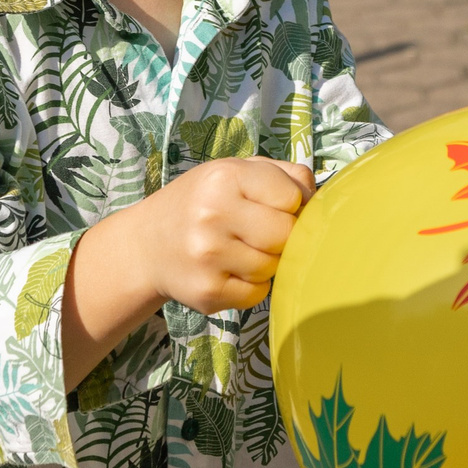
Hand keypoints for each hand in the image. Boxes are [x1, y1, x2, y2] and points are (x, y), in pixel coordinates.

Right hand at [129, 157, 316, 315]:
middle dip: (282, 236)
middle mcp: (213, 213)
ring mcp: (208, 256)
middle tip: (262, 233)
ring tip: (241, 250)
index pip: (292, 197)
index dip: (292, 204)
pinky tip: (229, 271)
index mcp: (225, 176)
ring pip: (274, 267)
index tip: (276, 207)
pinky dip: (252, 286)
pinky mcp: (207, 292)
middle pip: (287, 234)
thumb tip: (320, 200)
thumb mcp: (235, 172)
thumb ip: (283, 175)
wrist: (146, 244)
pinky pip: (257, 294)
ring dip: (267, 262)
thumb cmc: (203, 203)